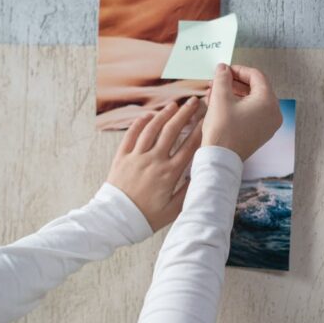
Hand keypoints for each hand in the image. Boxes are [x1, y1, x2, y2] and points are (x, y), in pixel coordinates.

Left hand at [106, 97, 202, 230]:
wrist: (116, 220)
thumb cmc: (146, 218)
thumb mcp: (173, 210)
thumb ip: (188, 191)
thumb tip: (200, 175)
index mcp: (169, 173)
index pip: (189, 146)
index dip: (200, 130)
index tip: (207, 119)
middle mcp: (153, 161)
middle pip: (172, 131)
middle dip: (185, 114)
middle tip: (194, 102)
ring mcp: (136, 157)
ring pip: (152, 129)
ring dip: (164, 114)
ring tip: (174, 105)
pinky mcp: (122, 158)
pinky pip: (131, 135)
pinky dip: (140, 123)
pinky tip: (148, 115)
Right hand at [202, 64, 281, 160]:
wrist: (220, 159)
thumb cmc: (222, 130)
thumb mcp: (220, 98)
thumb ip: (223, 78)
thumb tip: (223, 68)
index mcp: (268, 102)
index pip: (256, 76)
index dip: (238, 70)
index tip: (224, 70)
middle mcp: (274, 113)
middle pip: (256, 88)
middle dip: (235, 83)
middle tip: (218, 81)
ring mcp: (269, 125)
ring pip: (253, 101)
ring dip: (235, 95)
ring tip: (215, 93)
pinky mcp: (262, 133)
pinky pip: (253, 113)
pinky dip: (239, 106)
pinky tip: (222, 105)